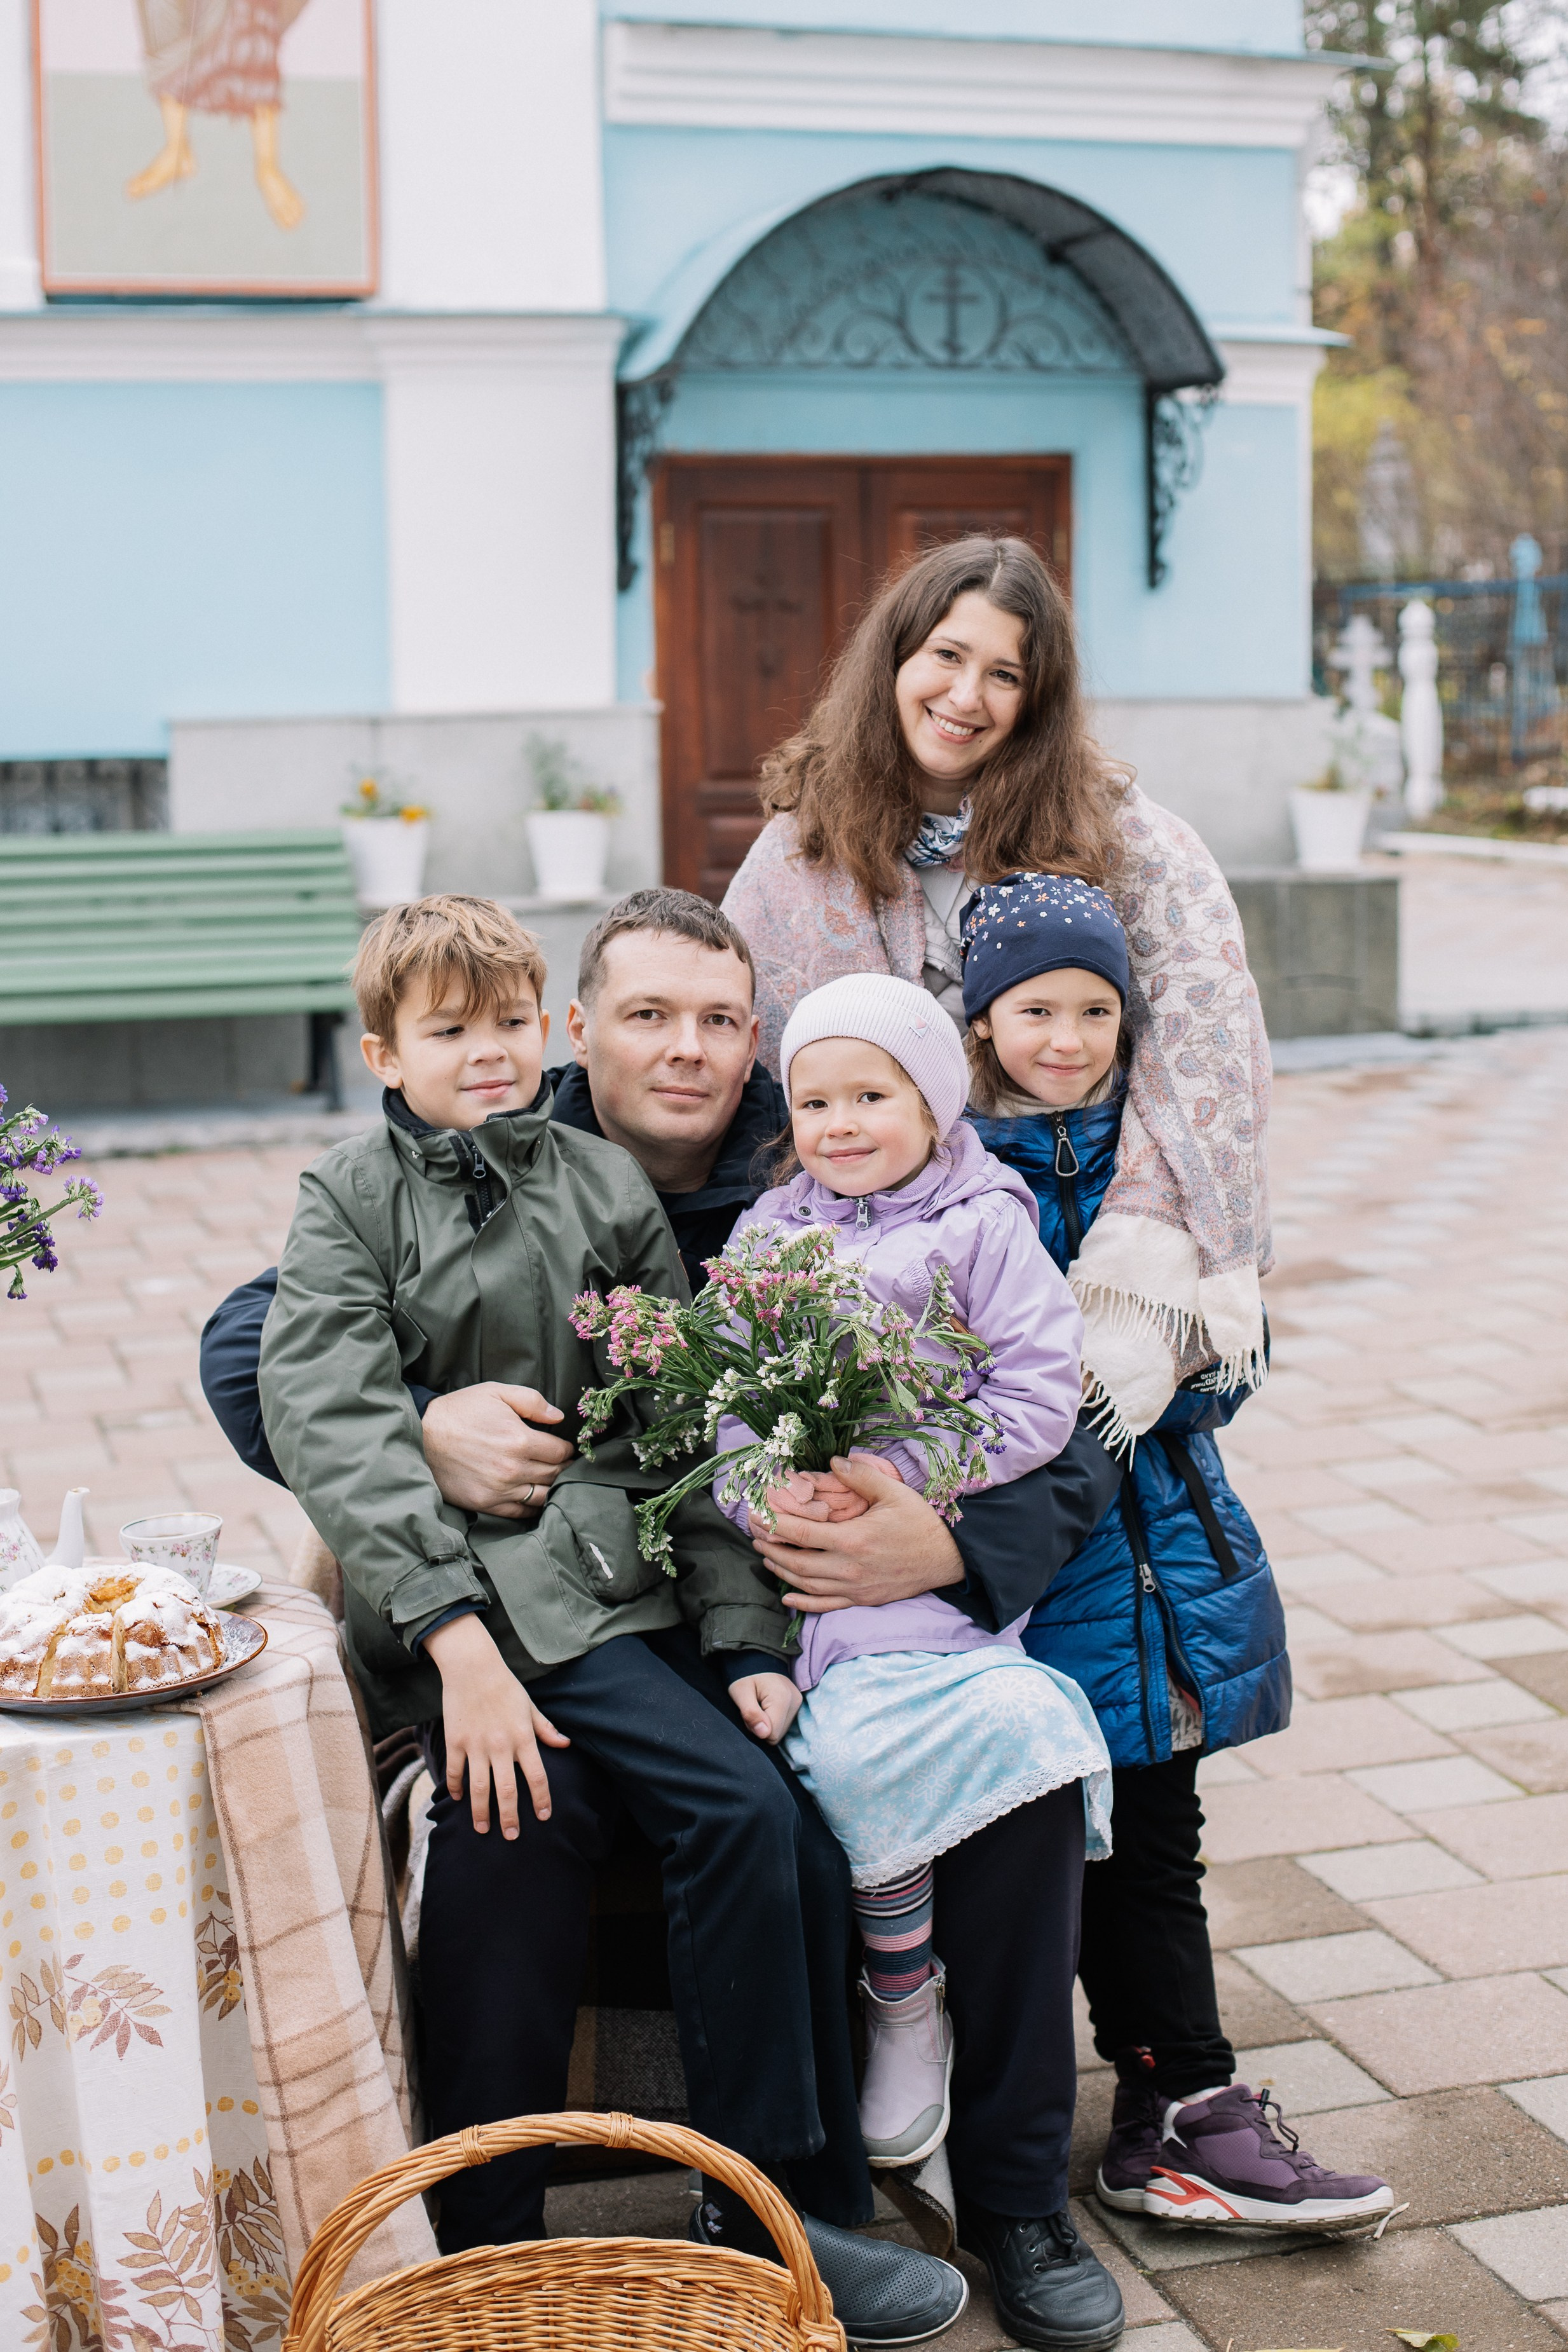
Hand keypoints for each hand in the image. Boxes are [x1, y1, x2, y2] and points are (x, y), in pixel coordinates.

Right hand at [421, 1383, 573, 1517]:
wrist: (422, 1436)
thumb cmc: (460, 1411)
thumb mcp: (496, 1392)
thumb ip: (532, 1401)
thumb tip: (558, 1417)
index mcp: (520, 1440)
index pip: (560, 1452)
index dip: (567, 1449)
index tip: (566, 1449)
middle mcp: (513, 1468)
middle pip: (554, 1474)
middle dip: (563, 1468)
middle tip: (566, 1465)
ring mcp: (499, 1489)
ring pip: (542, 1495)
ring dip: (551, 1488)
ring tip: (553, 1480)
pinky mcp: (485, 1503)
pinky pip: (521, 1511)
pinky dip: (533, 1506)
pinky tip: (535, 1498)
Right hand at [424, 1612, 570, 1834]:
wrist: (472, 1667)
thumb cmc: (505, 1686)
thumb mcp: (530, 1706)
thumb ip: (546, 1729)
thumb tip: (565, 1744)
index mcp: (523, 1737)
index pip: (537, 1776)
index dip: (541, 1799)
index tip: (543, 1817)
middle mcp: (500, 1745)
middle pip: (507, 1791)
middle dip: (510, 1817)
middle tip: (512, 1836)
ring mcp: (476, 1745)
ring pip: (479, 1788)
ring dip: (481, 1812)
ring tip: (483, 1829)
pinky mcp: (455, 1741)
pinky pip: (455, 1771)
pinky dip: (455, 1788)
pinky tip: (458, 1799)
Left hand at [727, 1670, 802, 1744]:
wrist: (755, 1657)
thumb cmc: (744, 1674)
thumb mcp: (740, 1692)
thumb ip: (751, 1713)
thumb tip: (764, 1734)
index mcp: (782, 1698)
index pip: (772, 1735)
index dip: (755, 1728)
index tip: (748, 1712)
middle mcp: (795, 1701)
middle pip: (777, 1734)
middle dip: (761, 1727)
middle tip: (751, 1708)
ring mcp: (798, 1702)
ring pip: (780, 1730)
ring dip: (766, 1723)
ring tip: (758, 1705)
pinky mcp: (797, 1703)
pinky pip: (783, 1723)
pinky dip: (772, 1719)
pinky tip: (765, 1706)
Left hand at [753, 1453, 963, 1614]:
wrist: (948, 1557)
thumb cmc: (920, 1523)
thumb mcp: (893, 1491)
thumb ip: (860, 1476)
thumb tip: (833, 1462)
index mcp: (853, 1540)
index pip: (801, 1532)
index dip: (774, 1523)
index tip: (757, 1513)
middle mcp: (849, 1568)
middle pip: (796, 1562)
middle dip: (770, 1547)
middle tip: (754, 1533)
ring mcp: (855, 1588)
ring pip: (806, 1584)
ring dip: (781, 1570)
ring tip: (766, 1555)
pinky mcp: (862, 1599)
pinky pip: (825, 1605)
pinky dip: (802, 1602)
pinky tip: (787, 1596)